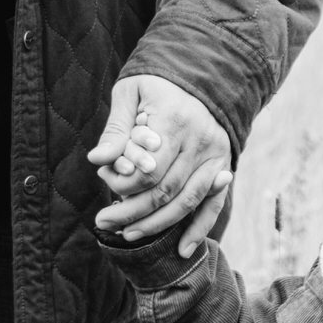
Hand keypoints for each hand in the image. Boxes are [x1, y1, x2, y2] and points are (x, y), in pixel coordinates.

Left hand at [90, 75, 232, 254]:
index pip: (148, 169)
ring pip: (186, 202)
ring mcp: (216, 156)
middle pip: (164, 190)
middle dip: (132, 212)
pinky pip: (213, 203)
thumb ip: (116, 128)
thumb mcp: (131, 92)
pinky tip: (182, 250)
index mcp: (176, 119)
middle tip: (104, 222)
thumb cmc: (158, 83)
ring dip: (157, 224)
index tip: (104, 183)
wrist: (203, 73)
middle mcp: (201, 141)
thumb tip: (97, 160)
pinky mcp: (224, 166)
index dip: (124, 185)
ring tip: (128, 235)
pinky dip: (200, 229)